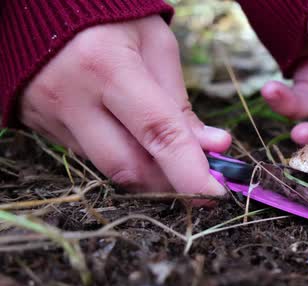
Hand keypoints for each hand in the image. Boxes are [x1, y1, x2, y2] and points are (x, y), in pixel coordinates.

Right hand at [19, 16, 230, 198]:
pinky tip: (135, 142)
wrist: (40, 8)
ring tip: (172, 159)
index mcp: (107, 65)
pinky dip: (121, 157)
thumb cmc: (111, 17)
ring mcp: (49, 115)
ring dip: (148, 173)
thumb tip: (213, 147)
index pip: (157, 133)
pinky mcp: (40, 126)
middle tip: (202, 184)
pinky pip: (89, 157)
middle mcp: (71, 97)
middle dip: (171, 183)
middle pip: (129, 166)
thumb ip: (179, 101)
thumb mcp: (155, 44)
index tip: (217, 196)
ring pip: (108, 168)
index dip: (190, 171)